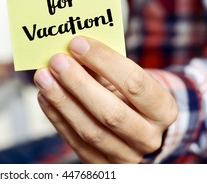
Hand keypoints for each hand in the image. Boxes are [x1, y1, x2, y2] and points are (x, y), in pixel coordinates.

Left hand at [33, 36, 177, 162]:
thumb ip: (104, 66)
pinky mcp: (101, 164)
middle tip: (57, 61)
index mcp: (163, 110)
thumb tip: (71, 49)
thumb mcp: (125, 77)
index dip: (104, 61)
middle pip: (112, 113)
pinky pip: (75, 142)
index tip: (77, 43)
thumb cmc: (127, 93)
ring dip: (62, 101)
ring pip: (90, 131)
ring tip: (43, 77)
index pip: (135, 83)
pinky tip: (44, 95)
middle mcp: (149, 137)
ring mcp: (125, 156)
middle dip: (79, 84)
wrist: (135, 125)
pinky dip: (56, 117)